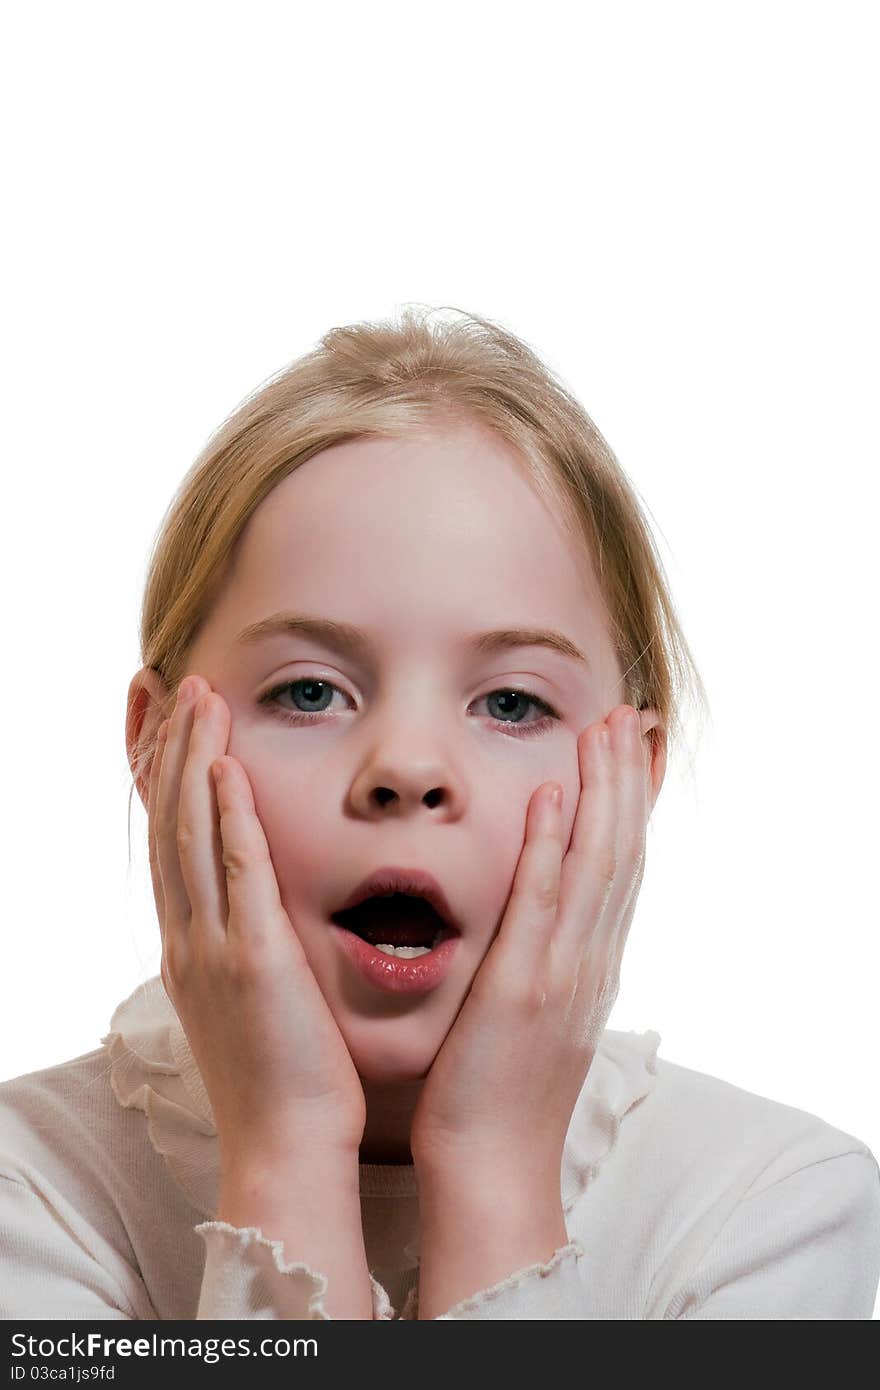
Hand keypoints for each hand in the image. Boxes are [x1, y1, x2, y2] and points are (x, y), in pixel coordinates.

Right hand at [149, 674, 366, 1170]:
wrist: (289, 1145)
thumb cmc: (287, 1075)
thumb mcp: (253, 999)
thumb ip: (247, 945)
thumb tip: (256, 909)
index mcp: (190, 947)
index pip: (168, 842)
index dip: (164, 777)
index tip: (168, 721)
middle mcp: (188, 939)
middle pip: (168, 822)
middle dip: (168, 748)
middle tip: (175, 684)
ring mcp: (213, 948)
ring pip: (190, 834)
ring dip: (191, 760)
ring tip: (199, 698)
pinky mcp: (252, 960)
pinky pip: (234, 873)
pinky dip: (225, 817)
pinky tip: (224, 768)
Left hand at [409, 704, 651, 1184]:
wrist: (492, 1169)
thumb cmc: (498, 1097)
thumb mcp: (535, 1018)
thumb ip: (547, 962)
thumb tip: (547, 926)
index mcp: (591, 965)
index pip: (621, 867)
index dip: (631, 804)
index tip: (633, 750)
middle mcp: (590, 960)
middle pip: (621, 851)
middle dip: (627, 779)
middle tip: (630, 715)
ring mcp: (563, 972)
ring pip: (597, 863)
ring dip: (603, 791)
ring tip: (606, 729)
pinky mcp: (523, 986)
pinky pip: (542, 902)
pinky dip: (553, 845)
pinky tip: (551, 795)